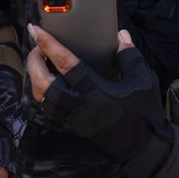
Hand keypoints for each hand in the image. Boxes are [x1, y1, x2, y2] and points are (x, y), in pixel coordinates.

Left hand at [26, 25, 171, 165]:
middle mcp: (79, 106)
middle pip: (42, 83)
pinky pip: (48, 106)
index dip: (48, 45)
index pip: (65, 64)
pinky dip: (43, 90)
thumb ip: (129, 56)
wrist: (144, 147)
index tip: (35, 30)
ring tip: (40, 60)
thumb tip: (121, 35)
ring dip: (35, 76)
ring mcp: (74, 118)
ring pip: (42, 97)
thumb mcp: (142, 81)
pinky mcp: (73, 125)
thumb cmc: (145, 113)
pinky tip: (48, 79)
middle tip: (37, 45)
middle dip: (33, 62)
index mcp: (95, 92)